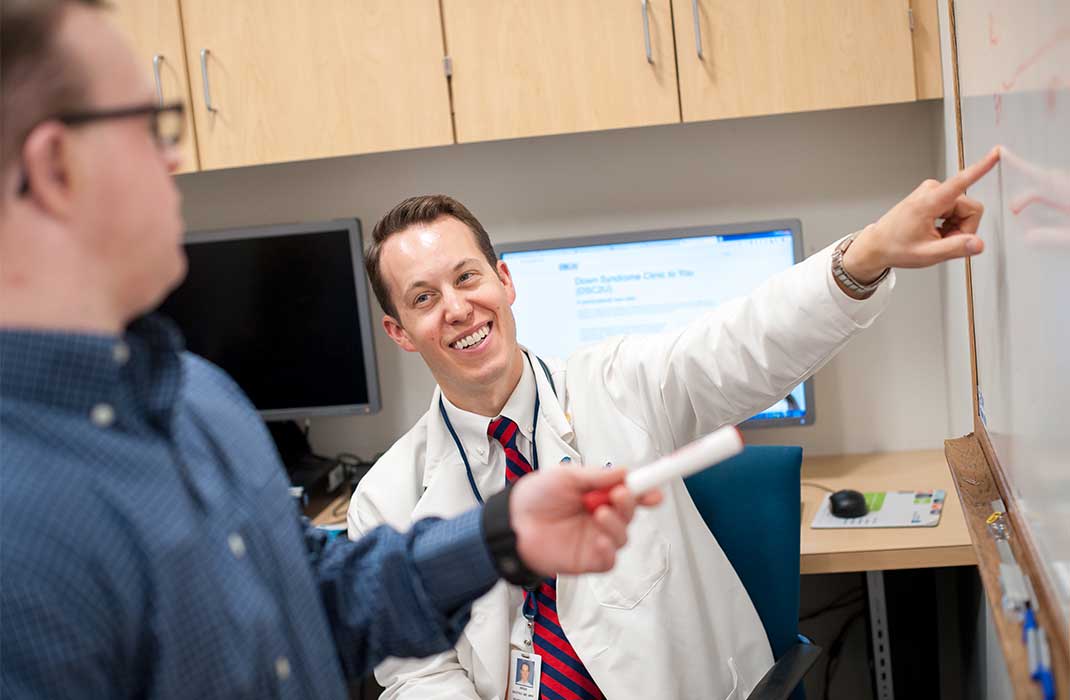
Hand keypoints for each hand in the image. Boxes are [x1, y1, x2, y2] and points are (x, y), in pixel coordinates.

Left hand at [508, 466, 662, 575]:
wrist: (511, 523)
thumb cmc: (535, 498)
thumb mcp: (566, 477)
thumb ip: (596, 477)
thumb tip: (624, 472)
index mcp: (597, 495)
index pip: (628, 493)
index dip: (644, 492)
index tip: (654, 489)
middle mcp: (599, 517)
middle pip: (629, 514)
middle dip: (630, 504)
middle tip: (619, 495)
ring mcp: (594, 539)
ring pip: (622, 536)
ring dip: (617, 524)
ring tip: (600, 513)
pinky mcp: (587, 560)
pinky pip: (609, 560)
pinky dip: (609, 550)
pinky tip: (600, 539)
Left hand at [843, 147, 1000, 281]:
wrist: (878, 244)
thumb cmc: (896, 247)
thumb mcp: (926, 255)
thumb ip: (955, 248)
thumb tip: (977, 244)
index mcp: (929, 201)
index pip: (961, 182)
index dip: (981, 168)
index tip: (996, 153)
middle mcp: (933, 190)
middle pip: (971, 209)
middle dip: (963, 229)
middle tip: (943, 242)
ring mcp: (933, 191)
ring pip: (965, 211)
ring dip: (955, 228)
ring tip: (935, 238)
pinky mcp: (934, 195)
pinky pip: (957, 210)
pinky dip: (950, 225)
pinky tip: (935, 232)